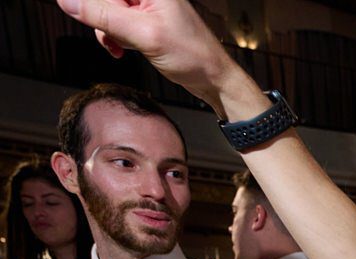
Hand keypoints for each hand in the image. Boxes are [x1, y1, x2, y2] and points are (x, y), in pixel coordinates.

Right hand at [56, 0, 235, 107]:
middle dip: (102, 17)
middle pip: (105, 0)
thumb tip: (66, 1)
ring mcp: (145, 5)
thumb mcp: (143, 34)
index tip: (86, 15)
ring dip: (107, 30)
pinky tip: (120, 49)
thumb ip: (103, 15)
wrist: (215, 79)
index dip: (96, 5)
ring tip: (121, 46)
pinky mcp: (144, 20)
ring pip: (107, 10)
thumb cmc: (193, 56)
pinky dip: (114, 37)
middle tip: (115, 36)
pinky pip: (116, 22)